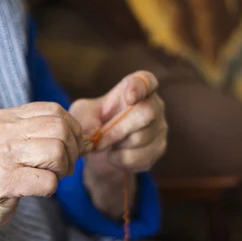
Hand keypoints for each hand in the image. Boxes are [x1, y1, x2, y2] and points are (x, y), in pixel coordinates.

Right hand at [0, 102, 84, 236]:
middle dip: (72, 151)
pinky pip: (47, 182)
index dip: (73, 130)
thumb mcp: (11, 147)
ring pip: (56, 153)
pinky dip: (50, 189)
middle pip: (60, 129)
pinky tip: (37, 191)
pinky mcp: (1, 182)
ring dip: (62, 171)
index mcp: (3, 118)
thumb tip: (87, 138)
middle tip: (62, 169)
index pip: (53, 110)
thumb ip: (41, 136)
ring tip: (50, 179)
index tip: (71, 149)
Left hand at [69, 71, 167, 217]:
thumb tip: (96, 131)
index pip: (146, 80)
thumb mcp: (82, 115)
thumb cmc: (92, 124)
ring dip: (116, 146)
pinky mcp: (159, 149)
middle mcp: (154, 104)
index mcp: (135, 88)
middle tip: (99, 140)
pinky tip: (114, 156)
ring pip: (141, 138)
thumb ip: (86, 117)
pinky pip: (142, 157)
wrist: (100, 152)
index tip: (129, 97)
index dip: (140, 87)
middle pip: (147, 113)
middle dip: (118, 129)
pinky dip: (121, 160)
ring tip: (107, 145)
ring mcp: (159, 127)